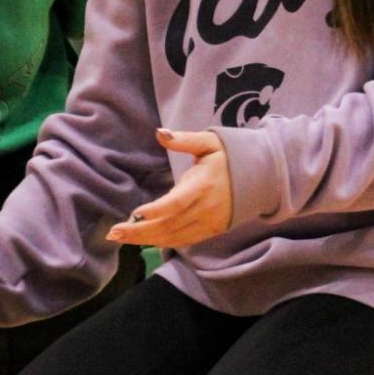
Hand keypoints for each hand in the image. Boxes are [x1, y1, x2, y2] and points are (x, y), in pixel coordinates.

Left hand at [106, 129, 231, 250]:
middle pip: (169, 225)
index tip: (134, 214)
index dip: (156, 210)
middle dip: (140, 231)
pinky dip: (162, 242)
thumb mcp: (209, 142)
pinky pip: (183, 241)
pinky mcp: (210, 232)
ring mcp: (208, 223)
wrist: (260, 178)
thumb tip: (159, 132)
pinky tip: (143, 240)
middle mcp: (206, 208)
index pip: (177, 203)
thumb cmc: (228, 157)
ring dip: (146, 240)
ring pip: (174, 237)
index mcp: (204, 185)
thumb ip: (184, 139)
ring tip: (121, 238)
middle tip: (113, 233)